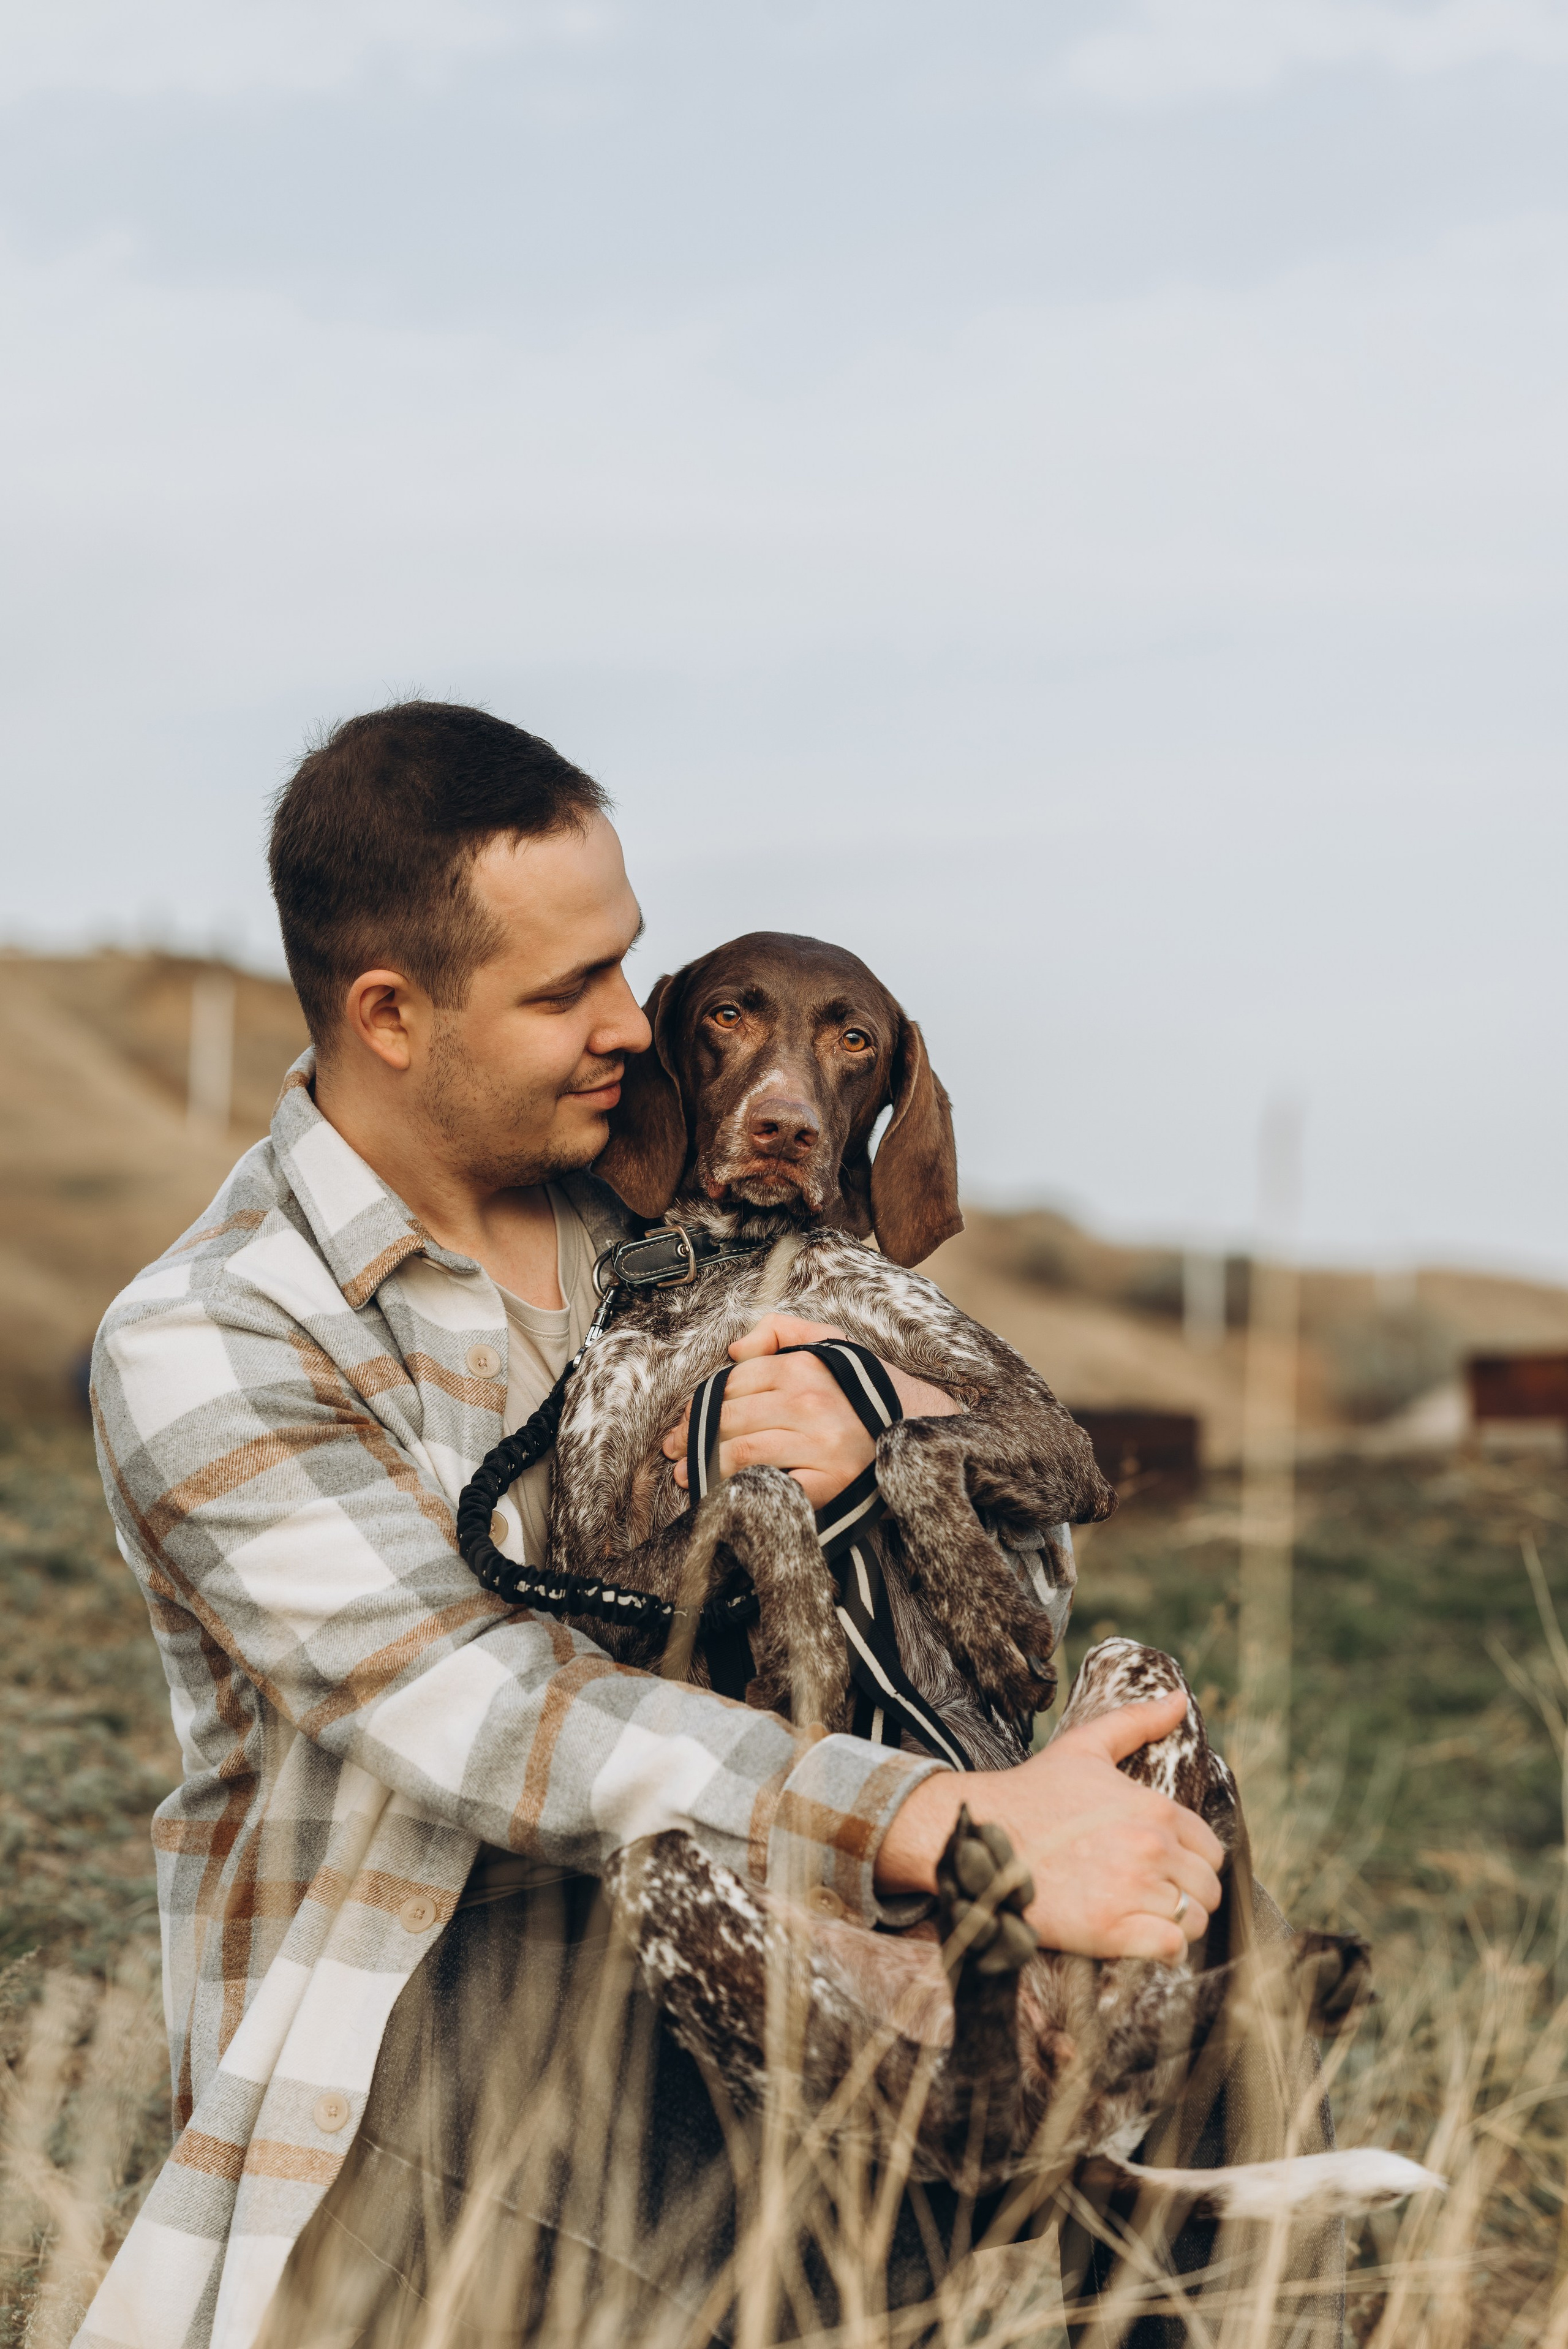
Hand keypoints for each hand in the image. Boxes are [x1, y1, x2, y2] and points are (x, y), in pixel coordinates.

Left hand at [662, 1314, 961, 1511]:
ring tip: (687, 1473)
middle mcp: (810, 1403)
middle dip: (693, 1435)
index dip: (701, 1403)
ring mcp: (818, 1445)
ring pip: (739, 1451)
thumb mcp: (833, 1343)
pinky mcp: (827, 1483)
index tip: (684, 1421)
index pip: (733, 1383)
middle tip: (674, 1450)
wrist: (921, 1427)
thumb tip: (736, 1349)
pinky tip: (720, 1494)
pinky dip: (738, 1489)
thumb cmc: (867, 1388)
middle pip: (729, 1418)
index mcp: (805, 1368)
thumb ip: (783, 1331)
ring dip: (704, 1464)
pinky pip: (766, 1485)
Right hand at [874, 1690, 1224, 1961]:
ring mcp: (1132, 1889)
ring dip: (1177, 1923)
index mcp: (1154, 1807)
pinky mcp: (1111, 1930)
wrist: (980, 1836)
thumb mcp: (1085, 1747)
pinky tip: (1141, 1938)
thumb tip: (1177, 1699)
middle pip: (1207, 1888)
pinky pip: (1171, 1948)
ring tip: (1146, 1916)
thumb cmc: (1032, 1793)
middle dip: (1187, 1894)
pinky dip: (1164, 1949)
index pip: (1211, 1849)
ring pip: (1193, 1920)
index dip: (1192, 1861)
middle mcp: (1151, 1847)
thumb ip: (1137, 1721)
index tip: (1165, 1867)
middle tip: (1154, 1895)